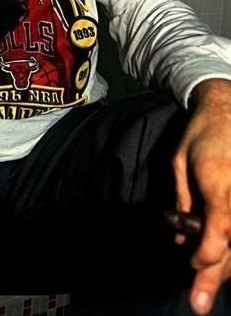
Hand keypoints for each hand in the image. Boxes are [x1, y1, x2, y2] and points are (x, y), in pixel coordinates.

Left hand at [173, 78, 230, 313]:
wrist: (229, 110)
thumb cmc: (202, 134)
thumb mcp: (180, 162)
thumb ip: (183, 200)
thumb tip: (182, 241)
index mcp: (219, 179)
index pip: (220, 226)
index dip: (208, 251)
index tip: (194, 263)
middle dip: (214, 274)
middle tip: (197, 302)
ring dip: (224, 266)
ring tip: (202, 286)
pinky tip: (217, 262)